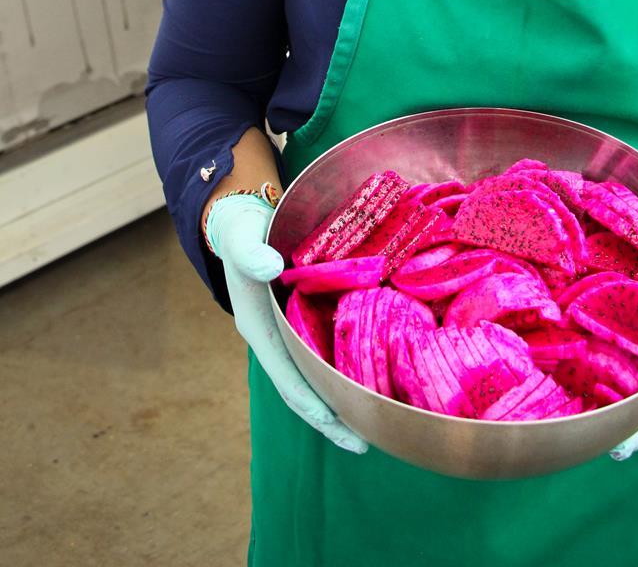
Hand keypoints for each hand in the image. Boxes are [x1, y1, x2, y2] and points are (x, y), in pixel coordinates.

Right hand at [205, 195, 366, 454]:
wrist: (242, 217)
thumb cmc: (241, 232)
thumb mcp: (241, 239)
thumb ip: (251, 253)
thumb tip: (270, 266)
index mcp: (260, 331)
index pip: (290, 382)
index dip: (317, 407)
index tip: (346, 429)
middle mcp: (276, 338)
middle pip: (308, 388)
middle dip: (336, 415)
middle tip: (372, 438)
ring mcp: (290, 330)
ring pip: (319, 372)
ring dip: (344, 394)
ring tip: (379, 414)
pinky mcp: (306, 316)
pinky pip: (327, 348)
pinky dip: (347, 363)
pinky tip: (375, 367)